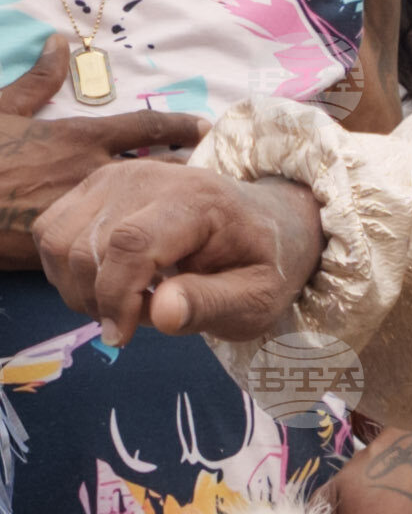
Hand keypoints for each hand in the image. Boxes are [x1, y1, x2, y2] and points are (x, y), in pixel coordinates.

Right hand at [0, 52, 201, 260]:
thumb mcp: (0, 106)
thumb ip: (37, 79)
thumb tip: (60, 42)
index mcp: (77, 137)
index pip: (143, 126)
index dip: (178, 125)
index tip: (207, 127)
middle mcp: (88, 174)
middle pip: (158, 173)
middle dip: (191, 177)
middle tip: (226, 179)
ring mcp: (80, 211)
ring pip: (139, 214)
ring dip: (169, 216)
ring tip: (204, 220)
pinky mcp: (63, 247)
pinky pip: (108, 251)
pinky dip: (133, 253)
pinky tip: (156, 261)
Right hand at [36, 159, 321, 345]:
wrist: (258, 220)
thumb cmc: (259, 262)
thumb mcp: (257, 297)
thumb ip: (212, 304)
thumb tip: (162, 314)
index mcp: (196, 199)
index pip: (131, 243)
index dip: (116, 297)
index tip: (122, 336)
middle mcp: (146, 177)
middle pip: (86, 249)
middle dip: (103, 301)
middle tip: (145, 317)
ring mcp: (112, 177)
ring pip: (59, 243)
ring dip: (83, 289)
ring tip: (131, 299)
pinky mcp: (91, 186)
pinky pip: (50, 234)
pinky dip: (67, 270)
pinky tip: (108, 280)